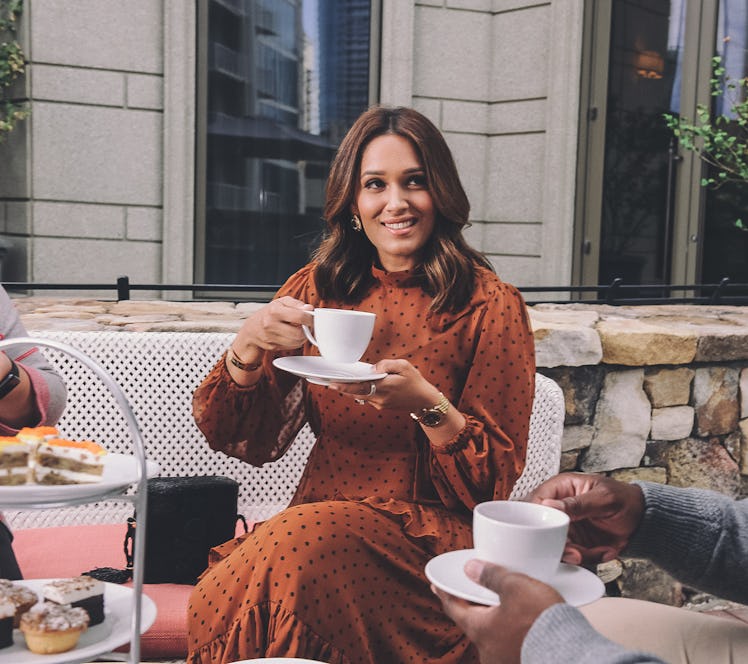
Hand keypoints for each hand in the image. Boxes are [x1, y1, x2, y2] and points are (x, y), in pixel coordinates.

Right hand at [234, 296, 313, 355]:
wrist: (251, 329)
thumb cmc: (268, 313)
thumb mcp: (281, 302)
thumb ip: (297, 304)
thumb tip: (309, 308)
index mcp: (274, 311)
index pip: (300, 317)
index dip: (310, 318)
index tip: (312, 318)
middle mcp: (271, 325)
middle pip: (299, 334)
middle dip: (307, 330)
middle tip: (307, 326)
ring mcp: (271, 338)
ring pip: (296, 342)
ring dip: (302, 337)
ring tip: (300, 330)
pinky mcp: (272, 347)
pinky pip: (291, 347)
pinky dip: (295, 342)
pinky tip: (292, 335)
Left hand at [329, 359, 438, 411]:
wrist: (424, 401)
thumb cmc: (415, 381)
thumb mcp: (404, 366)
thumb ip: (386, 364)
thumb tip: (372, 368)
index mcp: (385, 386)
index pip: (361, 386)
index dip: (345, 386)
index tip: (332, 383)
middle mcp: (380, 398)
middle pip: (356, 393)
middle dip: (342, 388)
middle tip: (328, 381)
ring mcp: (380, 404)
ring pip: (361, 396)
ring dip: (351, 389)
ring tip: (339, 381)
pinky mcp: (381, 406)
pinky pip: (367, 397)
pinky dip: (361, 391)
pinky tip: (356, 384)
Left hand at [434, 559, 563, 663]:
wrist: (573, 652)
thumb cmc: (542, 620)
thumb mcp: (515, 587)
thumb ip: (491, 576)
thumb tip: (471, 568)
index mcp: (480, 631)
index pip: (454, 608)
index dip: (445, 593)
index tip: (437, 586)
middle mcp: (489, 650)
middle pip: (475, 620)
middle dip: (475, 604)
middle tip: (473, 590)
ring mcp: (507, 658)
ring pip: (495, 631)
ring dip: (498, 614)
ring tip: (504, 600)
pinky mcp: (525, 660)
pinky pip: (512, 640)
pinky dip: (514, 625)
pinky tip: (525, 616)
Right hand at [528, 473, 644, 564]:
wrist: (643, 519)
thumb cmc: (624, 499)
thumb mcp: (603, 498)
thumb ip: (577, 503)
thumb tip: (547, 504)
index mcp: (561, 488)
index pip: (536, 502)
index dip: (537, 518)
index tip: (549, 532)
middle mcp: (558, 508)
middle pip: (541, 528)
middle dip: (558, 544)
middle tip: (576, 553)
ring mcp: (565, 527)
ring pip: (555, 546)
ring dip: (576, 554)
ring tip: (597, 552)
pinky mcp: (574, 543)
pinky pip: (572, 556)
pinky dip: (589, 558)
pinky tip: (605, 551)